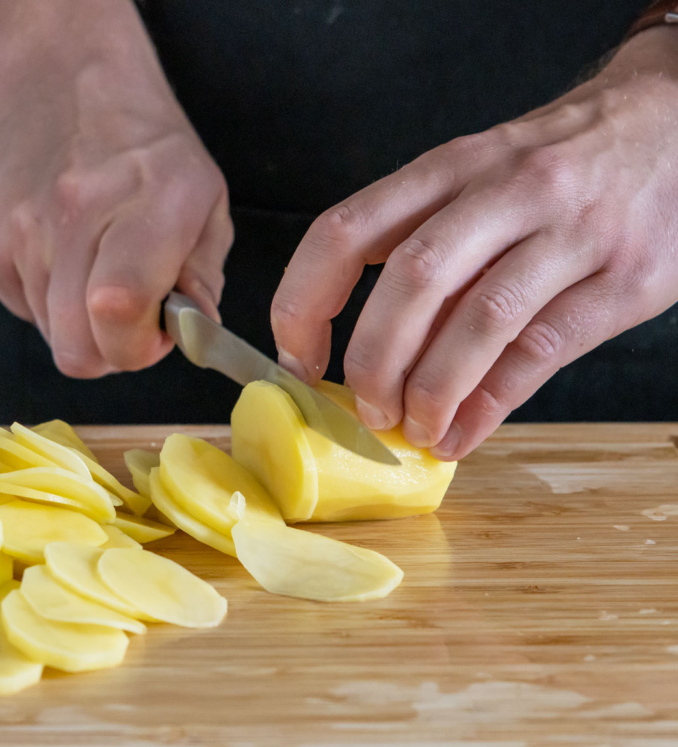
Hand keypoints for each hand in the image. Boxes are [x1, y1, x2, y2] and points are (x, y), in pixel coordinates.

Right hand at [0, 0, 231, 376]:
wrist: (62, 79)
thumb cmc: (144, 144)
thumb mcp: (204, 198)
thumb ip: (203, 275)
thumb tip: (193, 333)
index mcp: (148, 204)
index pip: (120, 313)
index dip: (139, 347)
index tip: (157, 330)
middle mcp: (78, 215)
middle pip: (78, 351)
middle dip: (110, 350)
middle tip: (129, 314)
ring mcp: (23, 231)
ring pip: (51, 336)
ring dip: (78, 321)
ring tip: (95, 268)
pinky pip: (22, 310)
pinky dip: (46, 300)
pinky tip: (62, 255)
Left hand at [271, 26, 677, 459]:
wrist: (676, 122)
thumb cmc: (556, 164)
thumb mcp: (478, 175)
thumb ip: (423, 242)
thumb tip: (362, 349)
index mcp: (448, 166)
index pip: (345, 230)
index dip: (304, 303)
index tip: (297, 360)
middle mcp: (503, 191)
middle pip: (412, 280)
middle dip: (374, 360)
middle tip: (364, 408)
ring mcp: (569, 233)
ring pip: (480, 321)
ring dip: (432, 391)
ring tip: (413, 431)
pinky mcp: (625, 279)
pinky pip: (541, 353)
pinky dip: (489, 405)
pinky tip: (462, 434)